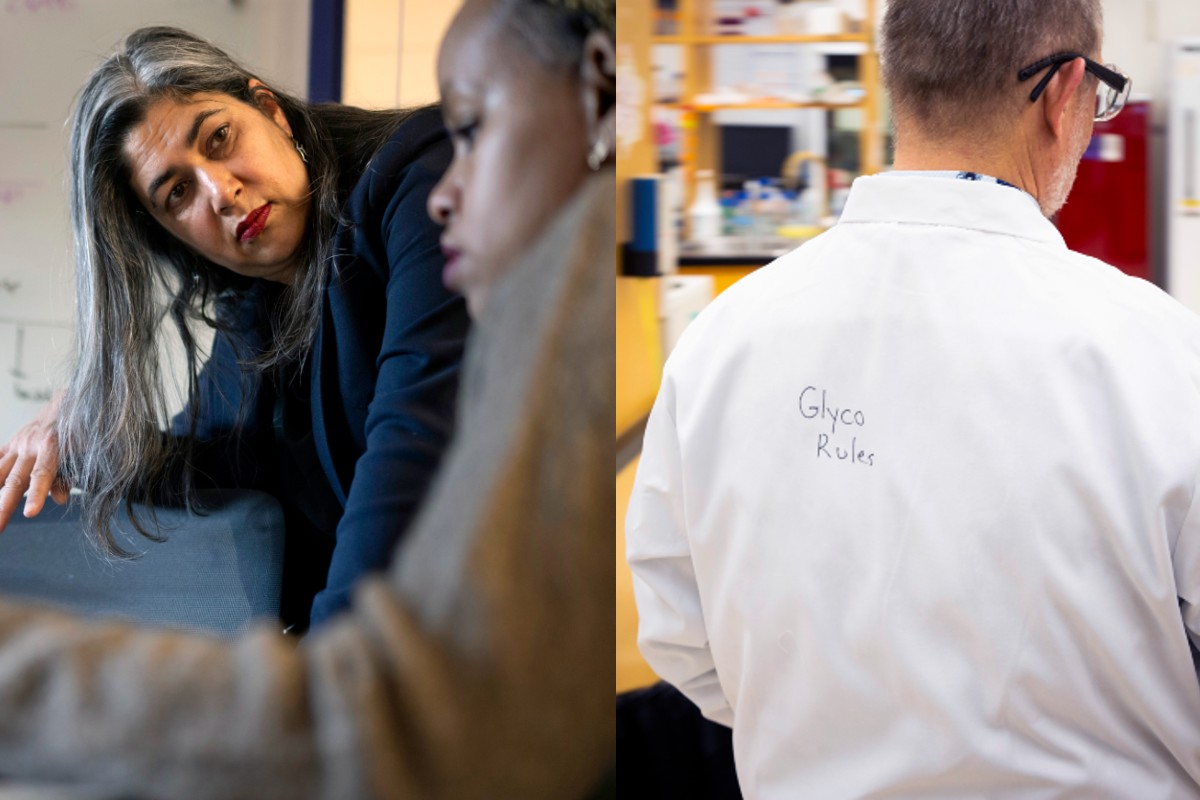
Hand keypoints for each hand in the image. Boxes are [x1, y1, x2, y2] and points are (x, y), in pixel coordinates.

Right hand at [0, 390, 68, 532]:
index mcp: (52, 445)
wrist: (69, 400)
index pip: (42, 475)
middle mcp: (30, 445)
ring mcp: (17, 444)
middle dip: (4, 507)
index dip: (36, 494)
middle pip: (15, 481)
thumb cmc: (81, 428)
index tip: (30, 513)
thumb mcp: (85, 449)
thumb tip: (59, 499)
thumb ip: (70, 475)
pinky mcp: (11, 444)